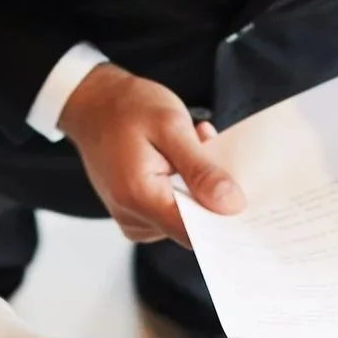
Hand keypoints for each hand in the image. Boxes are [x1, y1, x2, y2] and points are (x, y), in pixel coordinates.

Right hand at [58, 62, 243, 246]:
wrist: (92, 103)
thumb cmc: (127, 108)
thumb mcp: (171, 126)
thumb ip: (201, 169)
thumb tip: (231, 206)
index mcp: (139, 196)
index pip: (195, 234)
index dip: (224, 221)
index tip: (244, 197)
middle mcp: (132, 216)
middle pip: (192, 227)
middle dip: (211, 192)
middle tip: (210, 150)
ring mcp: (132, 218)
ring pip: (185, 217)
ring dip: (197, 184)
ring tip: (190, 145)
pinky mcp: (135, 213)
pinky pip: (172, 209)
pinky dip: (184, 185)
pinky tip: (179, 156)